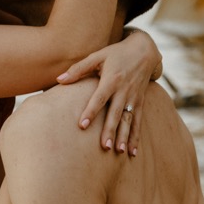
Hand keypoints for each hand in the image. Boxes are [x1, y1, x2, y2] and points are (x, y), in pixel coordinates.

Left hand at [56, 29, 160, 154]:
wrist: (145, 50)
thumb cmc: (116, 54)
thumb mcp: (97, 56)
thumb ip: (78, 69)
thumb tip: (59, 79)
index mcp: (111, 80)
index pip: (100, 98)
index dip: (91, 111)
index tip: (82, 125)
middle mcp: (124, 91)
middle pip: (115, 113)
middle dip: (110, 130)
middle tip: (104, 146)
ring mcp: (133, 98)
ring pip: (128, 120)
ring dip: (124, 137)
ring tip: (119, 152)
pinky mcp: (140, 103)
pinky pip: (138, 122)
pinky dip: (136, 137)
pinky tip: (132, 153)